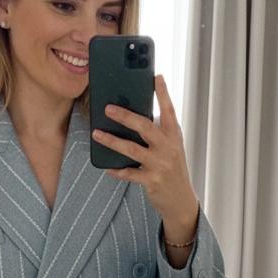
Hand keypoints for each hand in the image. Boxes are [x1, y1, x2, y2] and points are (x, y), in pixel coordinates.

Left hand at [92, 75, 198, 239]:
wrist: (181, 200)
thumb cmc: (173, 170)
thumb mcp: (172, 148)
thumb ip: (159, 133)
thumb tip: (134, 118)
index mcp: (174, 136)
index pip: (169, 111)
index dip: (163, 93)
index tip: (156, 77)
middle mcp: (168, 148)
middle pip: (145, 127)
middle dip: (125, 116)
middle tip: (108, 108)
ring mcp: (160, 164)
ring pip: (132, 149)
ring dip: (112, 141)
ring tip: (96, 134)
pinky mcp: (152, 180)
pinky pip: (129, 173)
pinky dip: (116, 170)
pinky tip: (106, 167)